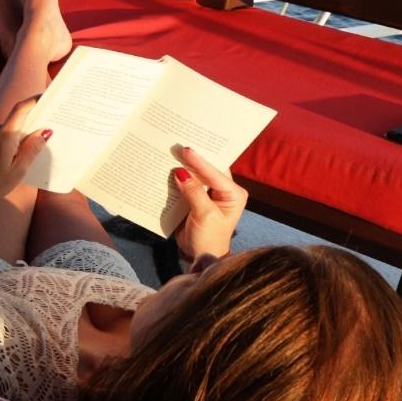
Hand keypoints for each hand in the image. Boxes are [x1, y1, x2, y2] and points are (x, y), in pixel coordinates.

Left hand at [0, 96, 52, 226]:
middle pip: (13, 122)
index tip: (44, 97)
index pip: (21, 109)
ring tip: (13, 158)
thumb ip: (32, 148)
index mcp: (4, 136)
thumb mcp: (19, 170)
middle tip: (34, 141)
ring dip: (10, 138)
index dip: (34, 101)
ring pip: (2, 129)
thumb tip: (45, 131)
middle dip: (24, 129)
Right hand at [173, 147, 247, 269]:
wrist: (201, 256)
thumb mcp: (204, 215)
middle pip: (208, 169)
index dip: (200, 162)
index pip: (215, 173)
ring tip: (171, 151)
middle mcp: (223, 190)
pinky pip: (188, 183)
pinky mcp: (196, 197)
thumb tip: (180, 172)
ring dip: (185, 166)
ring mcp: (209, 193)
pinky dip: (179, 176)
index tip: (186, 149)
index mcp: (233, 193)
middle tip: (179, 144)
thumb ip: (194, 192)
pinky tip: (168, 166)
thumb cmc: (209, 238)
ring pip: (197, 174)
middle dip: (194, 159)